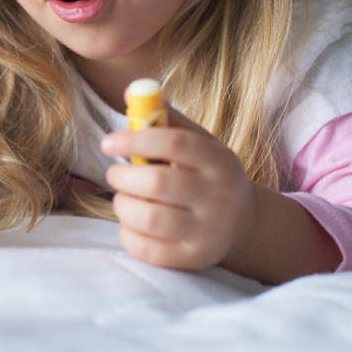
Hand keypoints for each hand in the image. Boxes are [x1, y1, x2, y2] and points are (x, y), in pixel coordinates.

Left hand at [101, 108, 255, 270]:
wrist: (243, 223)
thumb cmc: (207, 174)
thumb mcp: (200, 142)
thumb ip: (166, 117)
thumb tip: (129, 92)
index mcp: (218, 160)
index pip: (175, 143)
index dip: (135, 140)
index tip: (108, 142)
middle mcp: (218, 196)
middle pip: (158, 183)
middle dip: (123, 176)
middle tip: (114, 174)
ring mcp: (208, 231)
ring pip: (150, 219)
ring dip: (123, 205)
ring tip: (122, 197)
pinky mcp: (193, 259)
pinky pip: (148, 250)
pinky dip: (128, 234)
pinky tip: (130, 223)